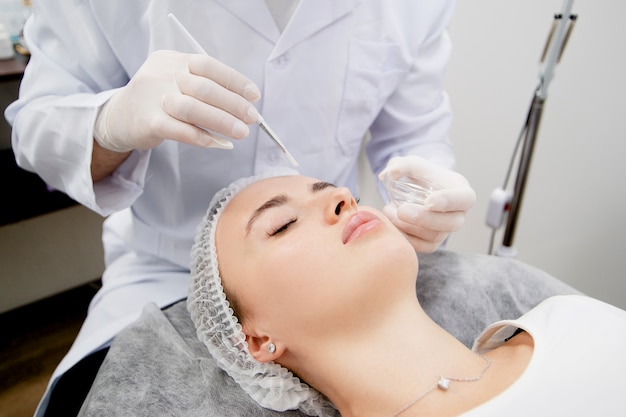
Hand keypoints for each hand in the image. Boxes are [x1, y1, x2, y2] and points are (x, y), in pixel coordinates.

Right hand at [94, 50, 260, 152]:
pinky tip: (217, 143)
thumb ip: (203, 89)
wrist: (118, 118)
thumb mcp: (176, 83)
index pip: (209, 66)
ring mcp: (153, 97)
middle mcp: (162, 74)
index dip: (234, 80)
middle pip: (205, 88)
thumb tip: (242, 105)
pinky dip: (201, 137)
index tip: (254, 95)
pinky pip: (180, 129)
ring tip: (240, 132)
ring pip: (194, 108)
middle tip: (252, 118)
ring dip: (222, 121)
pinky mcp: (148, 121)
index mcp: (172, 60)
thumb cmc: (157, 101)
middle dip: (234, 104)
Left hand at [378, 155, 475, 252]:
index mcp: (462, 192)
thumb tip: (390, 173)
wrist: (419, 191)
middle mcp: (459, 214)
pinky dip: (407, 238)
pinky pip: (424, 247)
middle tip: (401, 211)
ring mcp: (447, 230)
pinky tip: (392, 225)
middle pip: (451, 223)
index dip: (448, 201)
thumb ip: (403, 164)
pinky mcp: (434, 242)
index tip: (428, 201)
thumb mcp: (413, 164)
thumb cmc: (423, 176)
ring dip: (410, 227)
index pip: (464, 199)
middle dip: (424, 219)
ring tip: (390, 212)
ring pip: (435, 237)